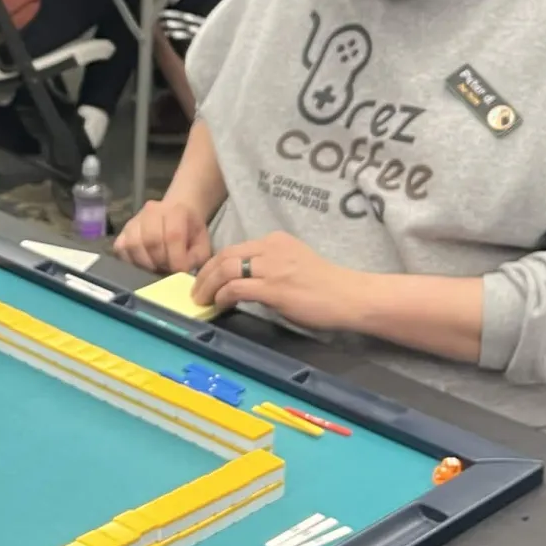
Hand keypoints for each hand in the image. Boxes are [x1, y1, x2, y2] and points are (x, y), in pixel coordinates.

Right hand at [115, 196, 210, 274]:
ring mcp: (134, 221)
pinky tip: (143, 265)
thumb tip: (181, 273)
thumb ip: (196, 259)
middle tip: (168, 272)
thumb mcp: (202, 244)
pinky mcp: (122, 232)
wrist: (176, 216)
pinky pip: (121, 250)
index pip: (173, 235)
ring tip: (157, 268)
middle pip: (152, 241)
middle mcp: (152, 211)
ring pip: (134, 245)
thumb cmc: (190, 233)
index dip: (176, 259)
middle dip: (161, 262)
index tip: (180, 272)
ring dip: (146, 264)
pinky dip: (131, 262)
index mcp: (176, 211)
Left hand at [192, 231, 368, 329]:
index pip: (235, 248)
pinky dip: (222, 295)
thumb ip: (269, 267)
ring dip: (208, 285)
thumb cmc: (324, 286)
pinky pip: (236, 287)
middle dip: (204, 274)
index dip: (214, 264)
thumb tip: (242, 281)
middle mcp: (271, 249)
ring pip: (226, 269)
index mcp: (275, 241)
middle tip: (196, 290)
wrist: (349, 296)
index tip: (206, 278)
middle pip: (225, 255)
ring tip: (201, 299)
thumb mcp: (293, 264)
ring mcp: (272, 267)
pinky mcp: (274, 288)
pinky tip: (219, 303)